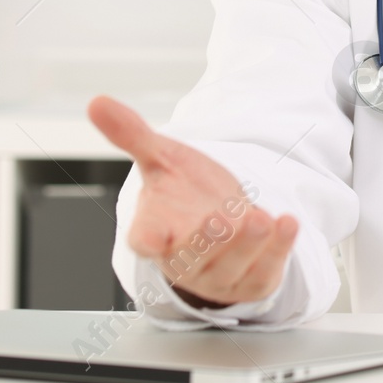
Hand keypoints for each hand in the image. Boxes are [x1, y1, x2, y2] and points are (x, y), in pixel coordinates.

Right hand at [88, 95, 298, 307]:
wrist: (222, 219)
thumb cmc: (184, 195)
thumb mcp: (162, 160)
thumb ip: (131, 134)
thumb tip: (97, 102)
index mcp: (154, 233)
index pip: (144, 241)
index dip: (147, 241)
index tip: (149, 239)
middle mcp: (183, 259)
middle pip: (191, 257)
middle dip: (206, 240)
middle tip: (220, 219)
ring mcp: (217, 275)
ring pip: (230, 267)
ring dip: (247, 245)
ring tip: (260, 218)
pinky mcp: (250, 281)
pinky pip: (263, 272)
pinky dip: (277, 249)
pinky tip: (286, 223)